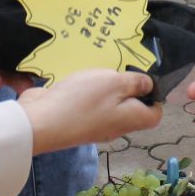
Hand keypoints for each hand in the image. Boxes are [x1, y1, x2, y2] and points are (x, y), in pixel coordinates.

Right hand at [19, 68, 160, 152]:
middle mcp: (115, 126)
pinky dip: (85, 92)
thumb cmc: (83, 101)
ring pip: (108, 105)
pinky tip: (77, 79)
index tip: (143, 78)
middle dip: (126, 87)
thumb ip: (135, 82)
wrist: (39, 123)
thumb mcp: (115, 83)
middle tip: (117, 68)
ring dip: (103, 87)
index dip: (154, 97)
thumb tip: (149, 86)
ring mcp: (94, 125)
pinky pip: (87, 105)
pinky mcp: (75, 120)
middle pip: (130, 108)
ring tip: (96, 70)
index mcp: (131, 119)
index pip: (154, 115)